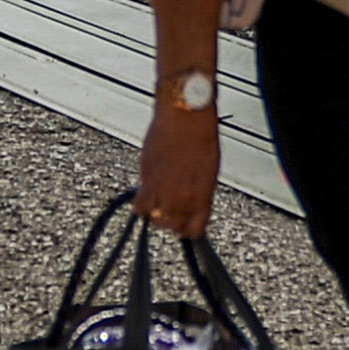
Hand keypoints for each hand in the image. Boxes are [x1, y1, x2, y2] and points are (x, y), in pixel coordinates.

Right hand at [136, 100, 221, 238]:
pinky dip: (141, 204)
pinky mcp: (146, 181)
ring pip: (155, 219)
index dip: (189, 229)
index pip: (195, 231)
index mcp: (202, 199)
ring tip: (160, 200)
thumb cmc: (201, 137)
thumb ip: (199, 193)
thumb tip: (192, 203)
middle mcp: (182, 200)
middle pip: (172, 226)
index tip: (186, 225)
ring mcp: (163, 192)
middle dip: (173, 220)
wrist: (185, 118)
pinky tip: (146, 194)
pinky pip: (139, 206)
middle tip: (172, 208)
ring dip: (157, 212)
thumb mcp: (209, 172)